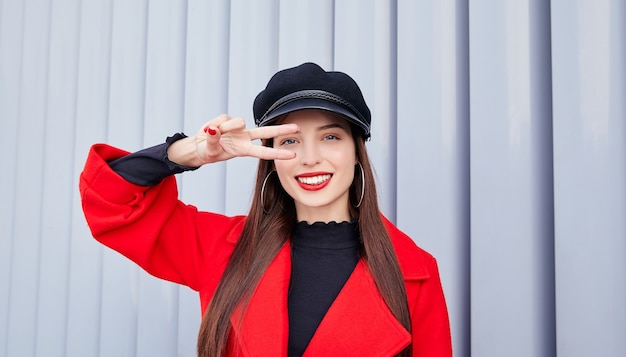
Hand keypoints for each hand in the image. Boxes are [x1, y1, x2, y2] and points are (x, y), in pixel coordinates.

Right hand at [168, 114, 297, 165]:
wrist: (198, 146)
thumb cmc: (207, 152)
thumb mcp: (209, 150)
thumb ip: (212, 140)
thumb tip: (214, 129)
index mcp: (243, 150)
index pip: (263, 152)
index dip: (278, 153)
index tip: (292, 155)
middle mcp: (244, 138)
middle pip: (265, 132)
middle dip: (280, 130)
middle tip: (296, 127)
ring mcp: (237, 128)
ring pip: (239, 121)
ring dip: (226, 127)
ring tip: (214, 133)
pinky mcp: (228, 119)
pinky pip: (224, 118)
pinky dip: (215, 124)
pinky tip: (210, 129)